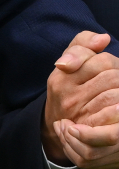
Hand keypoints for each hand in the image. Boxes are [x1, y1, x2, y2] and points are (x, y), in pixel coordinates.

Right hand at [43, 30, 118, 167]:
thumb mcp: (67, 65)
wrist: (57, 129)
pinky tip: (117, 107)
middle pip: (112, 77)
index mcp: (62, 76)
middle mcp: (68, 94)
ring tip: (116, 93)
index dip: (114, 63)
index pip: (101, 61)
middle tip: (117, 82)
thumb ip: (81, 45)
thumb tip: (103, 38)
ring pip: (116, 95)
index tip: (111, 68)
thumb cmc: (67, 91)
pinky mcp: (91, 129)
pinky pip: (114, 113)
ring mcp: (80, 113)